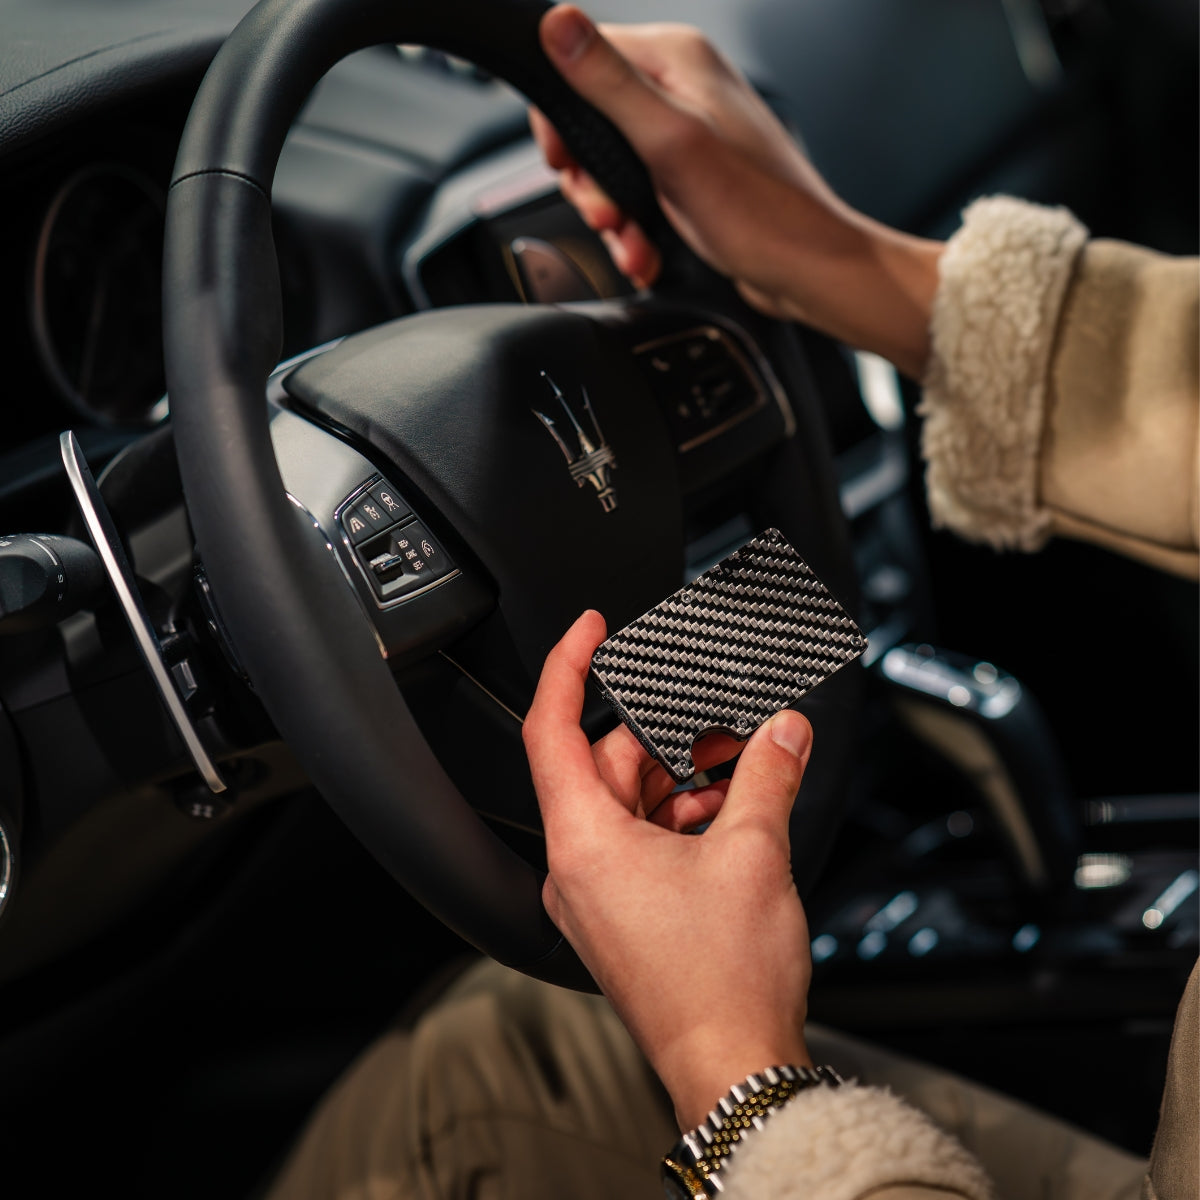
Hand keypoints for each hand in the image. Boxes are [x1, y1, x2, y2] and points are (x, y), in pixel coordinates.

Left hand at [523, 610, 815, 1130]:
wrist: (733, 1067)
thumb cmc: (723, 983)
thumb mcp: (754, 854)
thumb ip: (768, 775)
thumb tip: (784, 732)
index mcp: (584, 844)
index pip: (551, 730)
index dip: (568, 668)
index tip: (589, 631)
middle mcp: (577, 870)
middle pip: (604, 767)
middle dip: (664, 739)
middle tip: (721, 726)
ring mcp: (597, 898)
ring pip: (626, 807)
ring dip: (679, 784)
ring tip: (738, 776)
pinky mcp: (622, 918)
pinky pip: (638, 844)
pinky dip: (678, 822)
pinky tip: (729, 816)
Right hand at [532, 6, 942, 378]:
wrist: (806, 270)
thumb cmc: (760, 213)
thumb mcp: (671, 143)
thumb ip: (609, 84)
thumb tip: (556, 24)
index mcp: (678, 59)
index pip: (583, 57)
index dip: (562, 117)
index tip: (564, 162)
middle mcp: (682, 88)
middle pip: (591, 121)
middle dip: (590, 181)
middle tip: (607, 214)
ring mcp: (686, 136)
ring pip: (610, 168)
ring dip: (611, 215)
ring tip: (632, 241)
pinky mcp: (689, 178)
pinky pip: (637, 196)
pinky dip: (634, 230)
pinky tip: (645, 252)